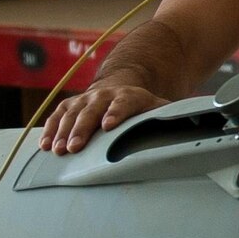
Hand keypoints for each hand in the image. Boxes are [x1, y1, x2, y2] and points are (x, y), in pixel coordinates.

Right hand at [37, 84, 168, 153]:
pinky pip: (57, 116)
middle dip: (82, 129)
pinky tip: (45, 144)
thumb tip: (193, 123)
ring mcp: (85, 99)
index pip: (123, 104)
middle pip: (92, 110)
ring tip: (58, 150)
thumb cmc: (141, 107)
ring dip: (62, 132)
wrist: (120, 87)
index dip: (116, 113)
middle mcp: (104, 95)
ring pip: (72, 114)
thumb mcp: (157, 108)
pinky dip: (50, 129)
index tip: (109, 126)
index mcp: (129, 96)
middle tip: (75, 147)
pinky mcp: (71, 104)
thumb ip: (170, 116)